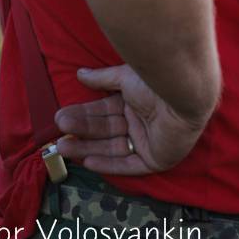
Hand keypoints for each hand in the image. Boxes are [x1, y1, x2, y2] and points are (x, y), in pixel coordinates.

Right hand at [54, 64, 208, 174]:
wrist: (182, 95)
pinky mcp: (156, 159)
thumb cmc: (155, 81)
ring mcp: (148, 141)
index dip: (83, 115)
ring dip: (87, 148)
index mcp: (135, 101)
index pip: (104, 111)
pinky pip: (129, 165)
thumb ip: (102, 78)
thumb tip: (80, 73)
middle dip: (81, 132)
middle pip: (105, 130)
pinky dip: (109, 164)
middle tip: (57, 134)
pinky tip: (87, 161)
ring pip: (112, 147)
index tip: (60, 117)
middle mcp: (140, 121)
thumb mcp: (124, 77)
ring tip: (62, 147)